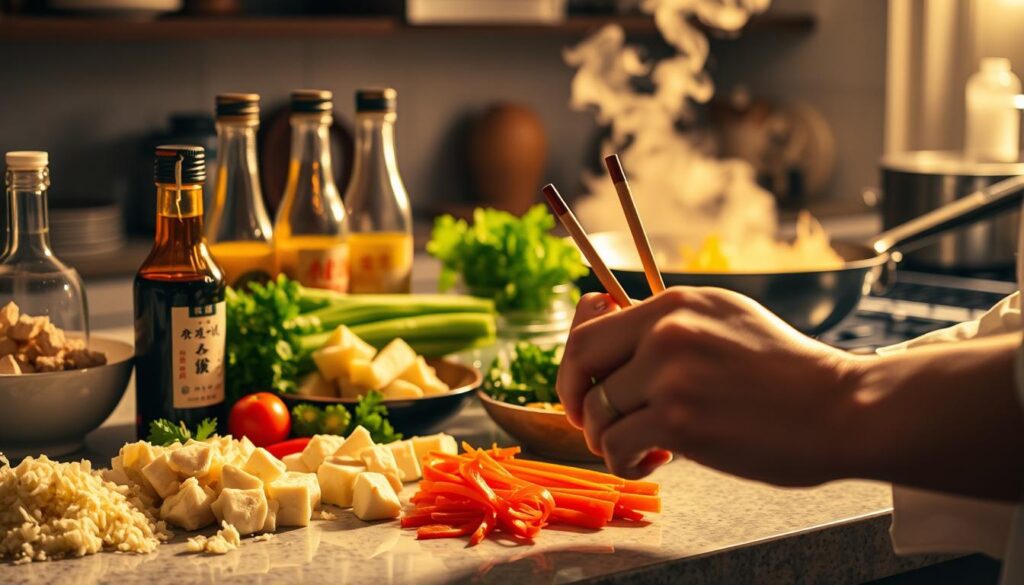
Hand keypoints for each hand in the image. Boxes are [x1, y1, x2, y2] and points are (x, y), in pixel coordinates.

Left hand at [557, 287, 857, 485]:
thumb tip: (614, 331)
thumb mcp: (726, 319)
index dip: (575, 358)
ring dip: (605, 438)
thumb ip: (672, 324)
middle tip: (586, 421)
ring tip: (639, 448)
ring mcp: (671, 374)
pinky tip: (652, 462)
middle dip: (571, 396)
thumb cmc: (787, 373)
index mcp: (676, 303)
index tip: (584, 383)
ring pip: (597, 410)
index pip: (591, 321)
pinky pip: (617, 445)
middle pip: (578, 358)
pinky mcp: (679, 420)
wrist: (841, 408)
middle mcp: (667, 330)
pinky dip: (624, 462)